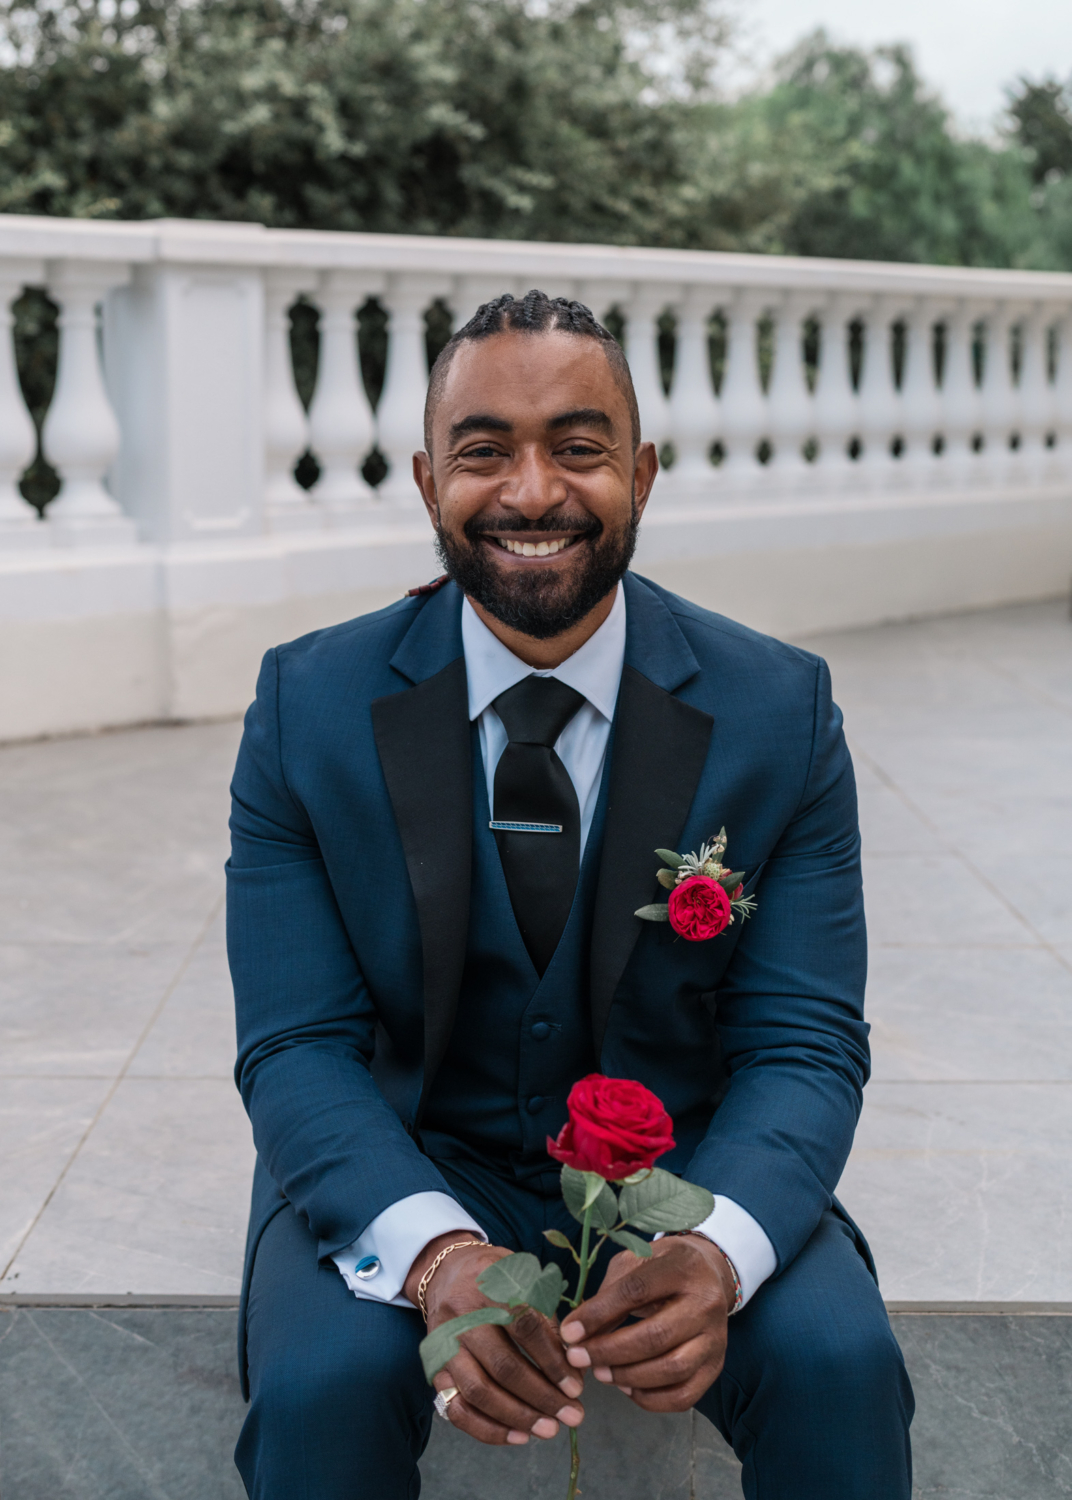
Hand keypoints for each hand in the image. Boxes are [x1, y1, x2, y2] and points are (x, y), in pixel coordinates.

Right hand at [405, 1235, 585, 1446]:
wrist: (446, 1272)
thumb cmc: (496, 1277)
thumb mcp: (524, 1279)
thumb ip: (546, 1319)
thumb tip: (572, 1367)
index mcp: (490, 1286)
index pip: (524, 1328)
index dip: (552, 1361)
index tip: (576, 1387)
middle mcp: (462, 1317)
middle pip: (502, 1366)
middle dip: (542, 1397)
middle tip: (572, 1415)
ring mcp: (443, 1346)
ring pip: (479, 1391)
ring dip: (518, 1417)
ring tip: (549, 1430)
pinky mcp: (433, 1369)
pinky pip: (457, 1409)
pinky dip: (488, 1429)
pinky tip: (518, 1436)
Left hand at [559, 1234, 735, 1411]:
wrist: (710, 1273)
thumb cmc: (662, 1267)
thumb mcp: (635, 1262)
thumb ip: (609, 1293)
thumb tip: (578, 1332)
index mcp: (682, 1268)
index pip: (637, 1291)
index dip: (599, 1314)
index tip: (569, 1332)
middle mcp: (705, 1304)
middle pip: (656, 1336)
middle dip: (609, 1352)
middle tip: (578, 1358)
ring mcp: (715, 1339)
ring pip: (672, 1369)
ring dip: (628, 1377)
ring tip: (600, 1373)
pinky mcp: (716, 1367)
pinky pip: (684, 1396)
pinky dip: (651, 1399)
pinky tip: (626, 1388)